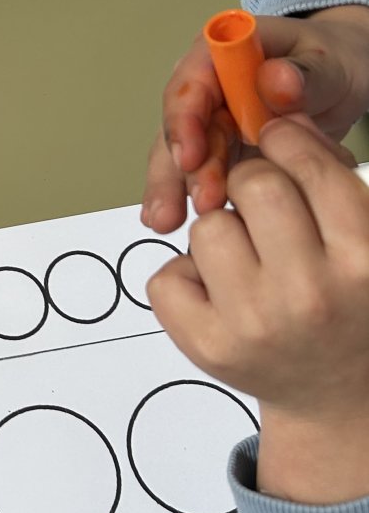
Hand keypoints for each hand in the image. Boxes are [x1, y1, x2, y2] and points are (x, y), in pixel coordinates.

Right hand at [141, 5, 368, 231]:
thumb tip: (275, 80)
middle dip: (181, 167)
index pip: (193, 82)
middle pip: (180, 125)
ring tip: (168, 220)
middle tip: (201, 201)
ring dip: (175, 188)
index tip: (190, 155)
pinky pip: (199, 172)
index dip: (185, 119)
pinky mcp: (222, 147)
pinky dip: (188, 196)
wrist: (342, 77)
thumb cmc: (333, 60)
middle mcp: (210, 85)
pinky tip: (173, 219)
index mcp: (226, 52)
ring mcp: (213, 118)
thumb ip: (305, 72)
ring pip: (180, 154)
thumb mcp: (329, 62)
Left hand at [148, 119, 368, 503]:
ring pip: (204, 227)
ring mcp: (254, 325)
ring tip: (251, 259)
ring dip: (220, 232)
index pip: (307, 166)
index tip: (275, 140)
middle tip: (264, 207)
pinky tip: (221, 293)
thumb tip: (278, 116)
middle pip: (251, 186)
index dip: (284, 141)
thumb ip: (331, 176)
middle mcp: (311, 295)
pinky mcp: (208, 349)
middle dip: (252, 183)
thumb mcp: (367, 238)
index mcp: (365, 260)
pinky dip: (185, 276)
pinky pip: (164, 276)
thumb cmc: (351, 306)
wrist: (339, 397)